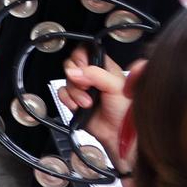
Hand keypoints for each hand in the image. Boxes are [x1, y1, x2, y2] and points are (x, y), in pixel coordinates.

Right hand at [61, 49, 131, 163]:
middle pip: (72, 65)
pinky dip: (68, 100)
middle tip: (86, 87)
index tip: (85, 68)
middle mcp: (92, 77)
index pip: (85, 51)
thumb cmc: (124, 111)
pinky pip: (62, 94)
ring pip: (66, 80)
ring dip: (75, 93)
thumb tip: (74, 71)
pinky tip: (78, 106)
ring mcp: (82, 89)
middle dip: (76, 77)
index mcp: (104, 68)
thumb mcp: (115, 86)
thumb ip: (95, 74)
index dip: (81, 58)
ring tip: (87, 102)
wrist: (118, 134)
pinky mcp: (74, 101)